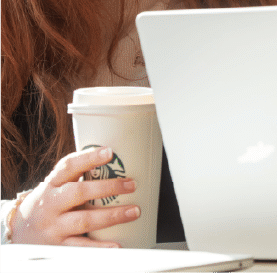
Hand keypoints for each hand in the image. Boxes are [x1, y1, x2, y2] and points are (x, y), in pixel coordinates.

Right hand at [11, 146, 140, 245]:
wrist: (19, 230)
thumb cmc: (50, 202)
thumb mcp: (57, 185)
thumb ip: (79, 175)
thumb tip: (115, 160)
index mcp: (52, 184)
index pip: (68, 166)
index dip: (89, 158)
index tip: (109, 152)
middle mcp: (50, 204)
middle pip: (79, 193)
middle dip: (108, 188)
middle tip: (132, 184)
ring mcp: (53, 226)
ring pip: (83, 220)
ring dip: (111, 216)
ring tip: (134, 211)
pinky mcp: (57, 246)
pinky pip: (80, 247)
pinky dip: (99, 246)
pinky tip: (116, 245)